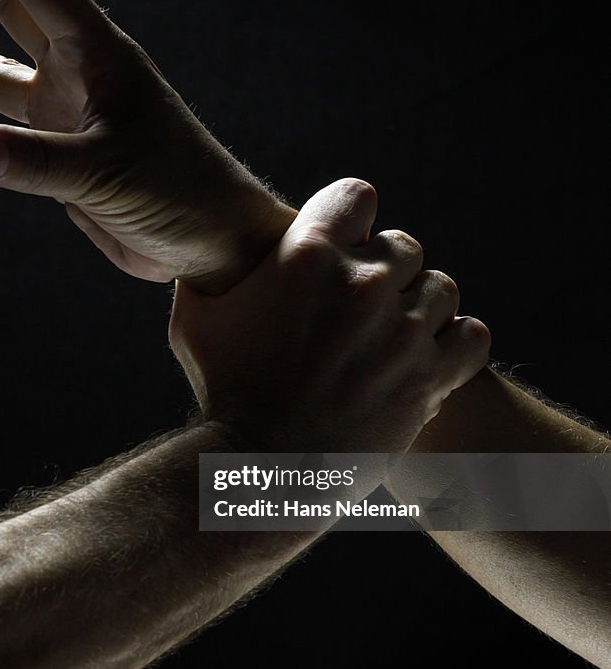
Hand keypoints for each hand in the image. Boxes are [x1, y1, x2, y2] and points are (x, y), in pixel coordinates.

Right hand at [0, 0, 293, 290]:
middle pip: (13, 14)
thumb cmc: (178, 191)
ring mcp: (71, 120)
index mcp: (99, 58)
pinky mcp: (64, 163)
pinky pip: (8, 144)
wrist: (208, 241)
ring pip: (1, 75)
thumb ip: (37, 162)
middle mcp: (80, 79)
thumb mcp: (106, 171)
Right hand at [170, 178, 490, 450]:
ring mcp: (402, 330)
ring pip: (440, 288)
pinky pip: (473, 335)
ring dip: (418, 307)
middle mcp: (363, 283)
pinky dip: (455, 343)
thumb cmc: (222, 391)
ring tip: (391, 336)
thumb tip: (205, 250)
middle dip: (382, 270)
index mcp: (308, 254)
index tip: (341, 246)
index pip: (358, 196)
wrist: (259, 472)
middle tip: (358, 307)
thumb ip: (208, 272)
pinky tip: (424, 356)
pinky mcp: (430, 377)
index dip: (350, 219)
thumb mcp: (196, 318)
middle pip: (403, 245)